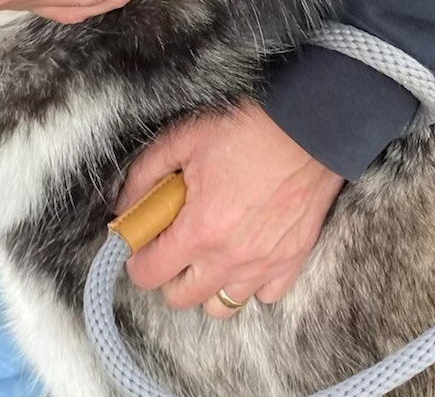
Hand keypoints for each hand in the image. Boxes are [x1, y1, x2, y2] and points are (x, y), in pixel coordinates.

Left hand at [117, 102, 344, 318]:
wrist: (309, 128)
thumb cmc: (248, 129)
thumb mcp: (185, 138)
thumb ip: (146, 172)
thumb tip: (124, 202)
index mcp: (199, 232)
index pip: (148, 274)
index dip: (136, 258)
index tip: (141, 240)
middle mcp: (230, 259)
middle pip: (181, 298)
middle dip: (167, 274)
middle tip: (172, 241)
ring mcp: (264, 265)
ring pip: (222, 307)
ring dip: (207, 285)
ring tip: (208, 252)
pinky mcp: (292, 260)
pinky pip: (265, 296)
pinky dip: (250, 282)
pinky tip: (245, 252)